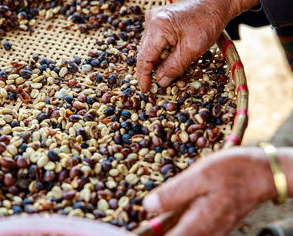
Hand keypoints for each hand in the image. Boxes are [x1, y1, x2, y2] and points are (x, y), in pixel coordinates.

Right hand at [136, 0, 258, 91]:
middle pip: (144, 52)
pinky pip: (154, 41)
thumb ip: (174, 67)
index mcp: (157, 27)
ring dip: (154, 62)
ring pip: (148, 48)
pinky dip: (159, 53)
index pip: (145, 57)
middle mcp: (151, 21)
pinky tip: (165, 61)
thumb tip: (160, 82)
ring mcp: (153, 19)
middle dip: (148, 70)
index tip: (146, 90)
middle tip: (152, 86)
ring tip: (161, 75)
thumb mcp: (192, 50)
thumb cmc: (207, 23)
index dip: (144, 76)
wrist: (216, 3)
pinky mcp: (158, 20)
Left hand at [143, 148, 275, 235]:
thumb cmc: (234, 171)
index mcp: (199, 222)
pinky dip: (176, 218)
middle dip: (155, 227)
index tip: (136, 227)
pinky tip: (170, 205)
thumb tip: (148, 206)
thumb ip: (173, 193)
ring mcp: (210, 228)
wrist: (263, 173)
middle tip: (140, 217)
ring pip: (180, 231)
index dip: (148, 234)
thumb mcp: (200, 175)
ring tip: (151, 210)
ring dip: (164, 223)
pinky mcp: (213, 222)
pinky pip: (190, 226)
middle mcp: (205, 231)